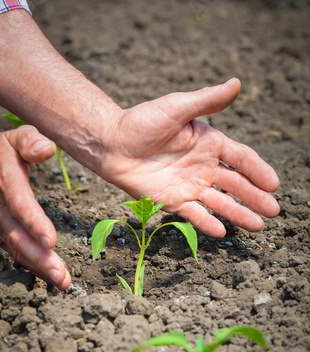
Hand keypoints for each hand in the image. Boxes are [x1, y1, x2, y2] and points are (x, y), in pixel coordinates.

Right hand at [0, 126, 70, 288]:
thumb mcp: (14, 137)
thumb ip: (30, 140)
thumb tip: (46, 149)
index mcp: (5, 180)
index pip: (20, 204)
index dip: (34, 222)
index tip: (50, 240)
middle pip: (19, 235)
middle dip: (40, 258)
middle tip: (61, 275)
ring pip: (16, 249)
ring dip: (39, 267)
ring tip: (61, 281)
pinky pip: (15, 251)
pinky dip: (32, 266)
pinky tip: (49, 276)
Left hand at [101, 78, 279, 236]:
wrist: (112, 143)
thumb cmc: (142, 121)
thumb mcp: (177, 107)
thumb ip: (206, 100)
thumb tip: (236, 83)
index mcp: (209, 143)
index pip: (241, 159)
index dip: (258, 171)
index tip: (274, 184)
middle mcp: (203, 167)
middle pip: (236, 185)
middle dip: (255, 198)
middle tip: (274, 211)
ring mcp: (189, 186)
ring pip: (219, 203)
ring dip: (238, 214)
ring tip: (257, 227)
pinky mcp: (172, 201)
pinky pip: (193, 214)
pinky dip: (206, 223)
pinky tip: (221, 232)